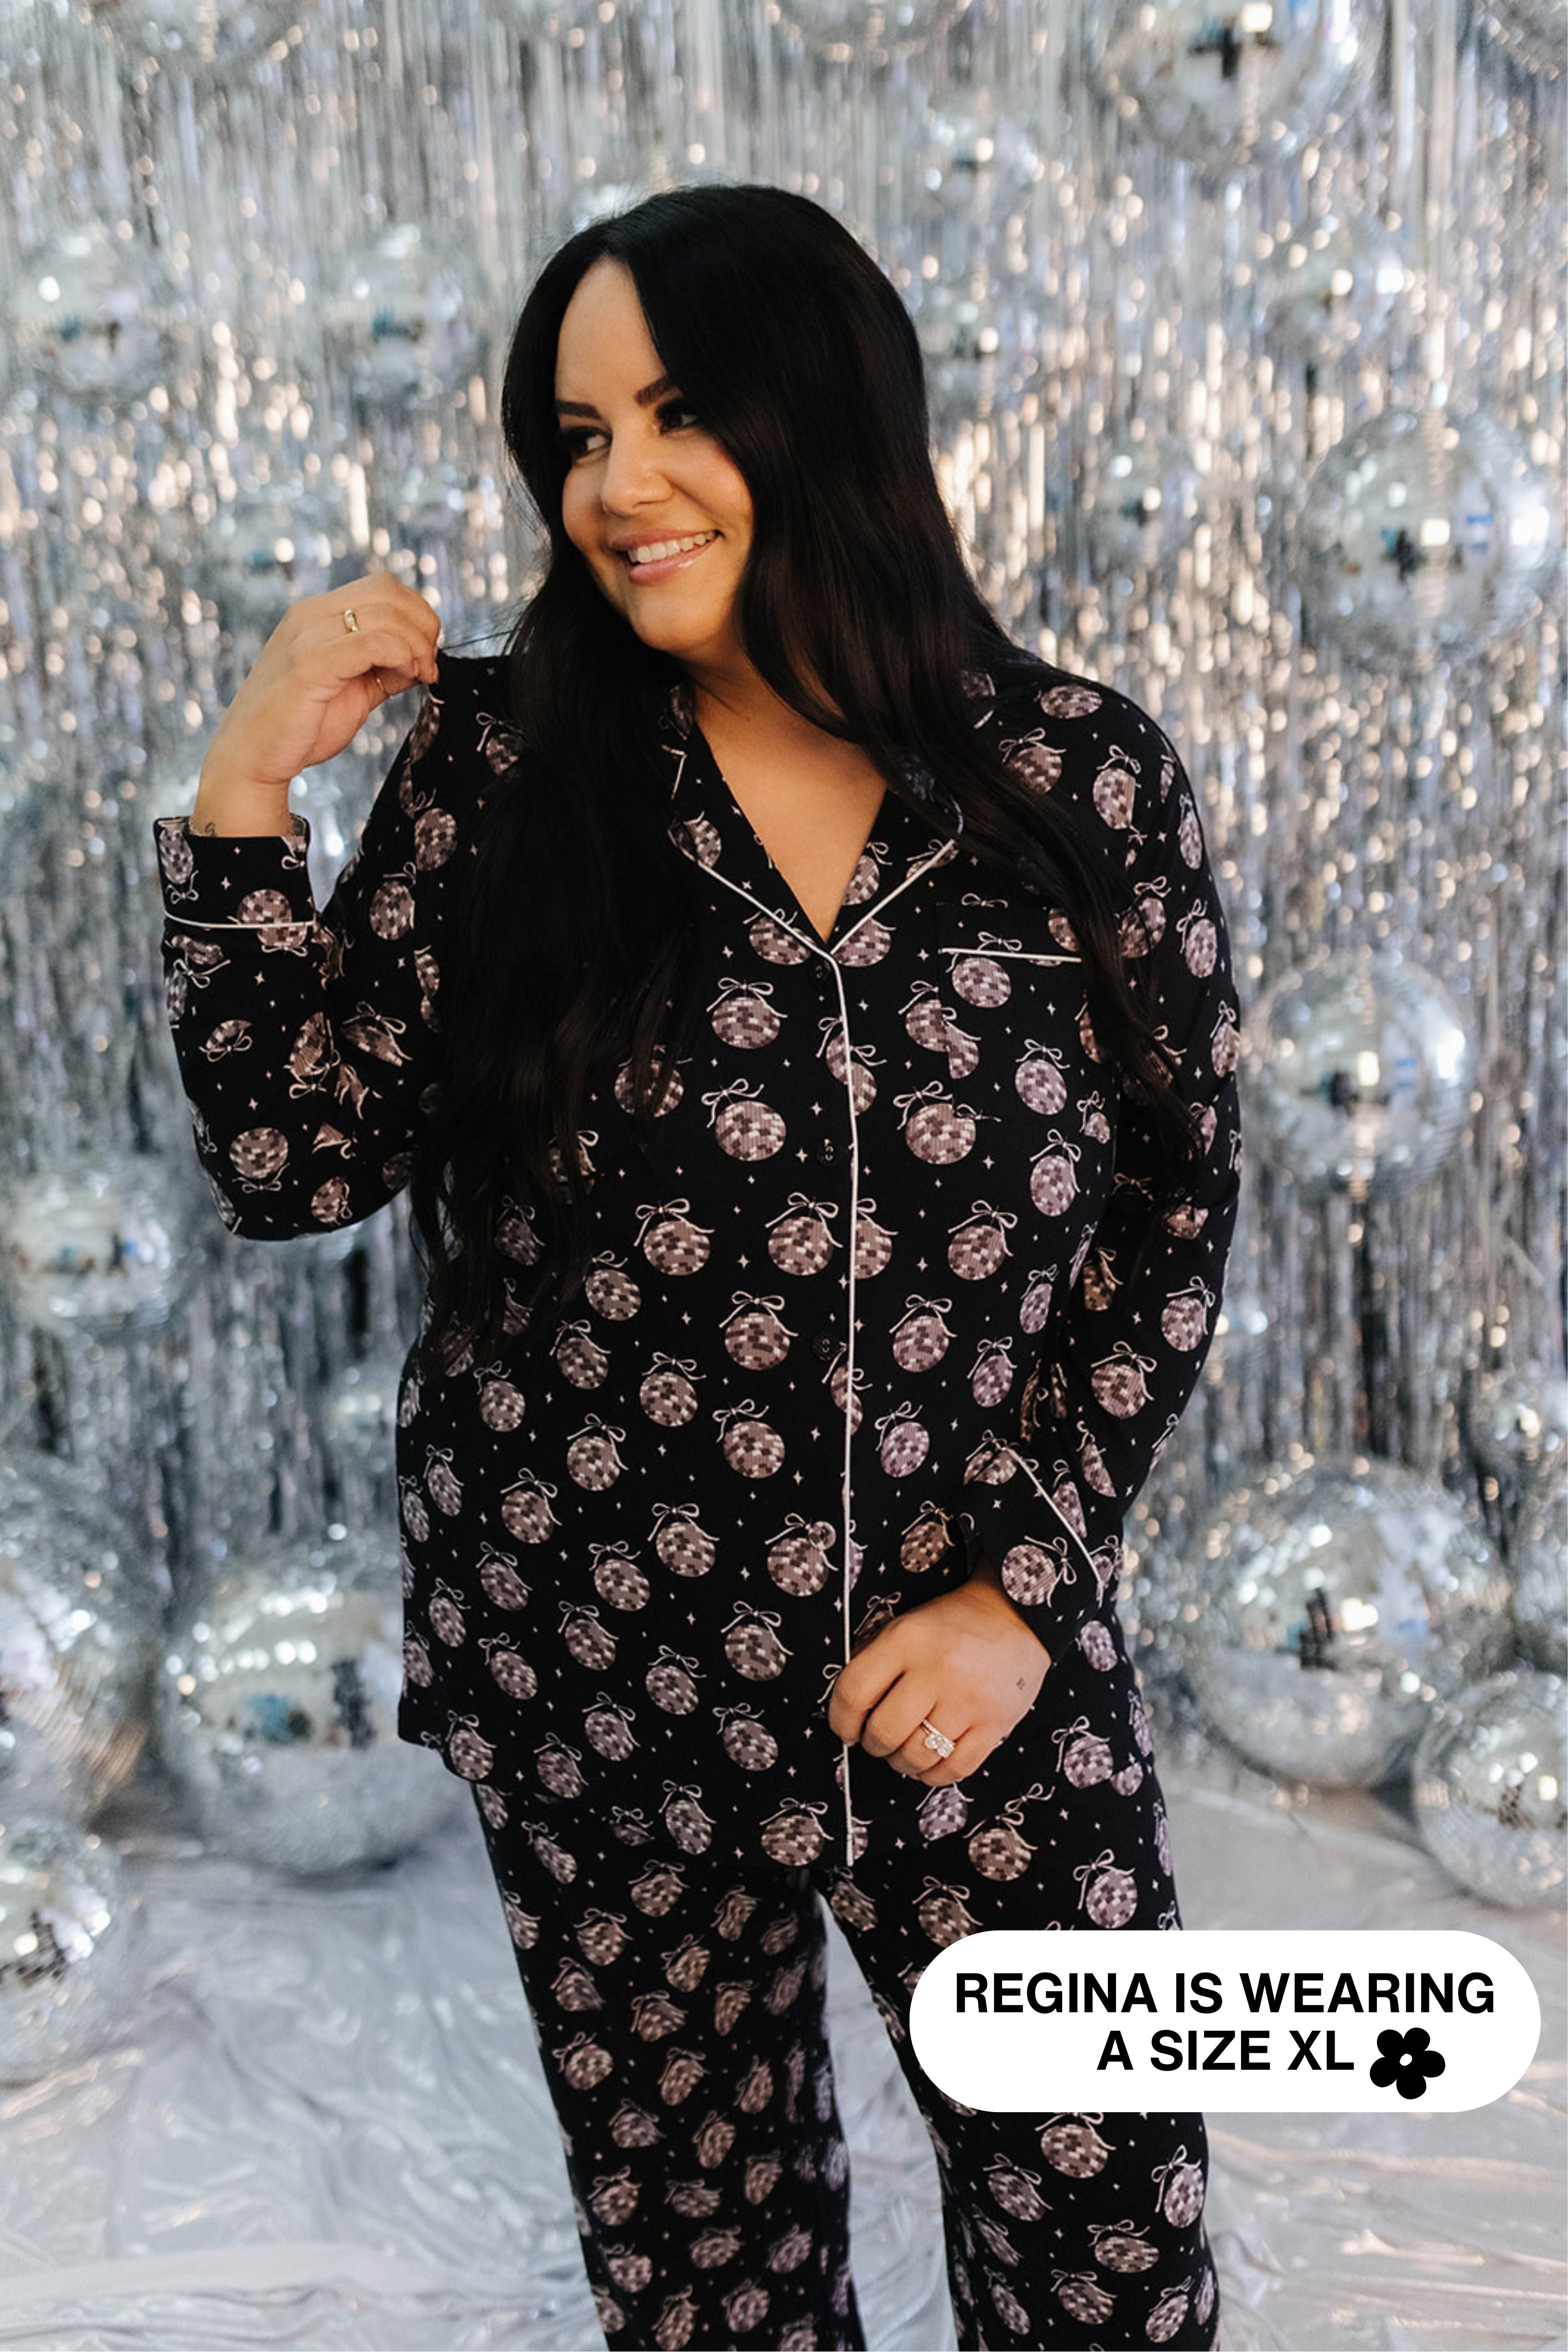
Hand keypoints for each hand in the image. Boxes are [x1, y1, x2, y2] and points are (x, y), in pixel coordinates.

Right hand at [199, 572, 443, 801]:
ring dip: (416, 644)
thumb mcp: (353, 690)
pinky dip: (399, 655)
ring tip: (421, 675)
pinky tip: (408, 675)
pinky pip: (367, 643)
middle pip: (387, 592)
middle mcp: (310, 616)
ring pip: (383, 614)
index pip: (382, 587)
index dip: (418, 614)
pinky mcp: (307, 666)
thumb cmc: (299, 726)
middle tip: (429, 665)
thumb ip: (383, 670)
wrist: (253, 758)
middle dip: (423, 626)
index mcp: (318, 615)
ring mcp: (306, 637)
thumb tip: (420, 659)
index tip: (428, 654)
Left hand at [824, 1561, 1052, 1787]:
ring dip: (902, 1762)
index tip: (846, 1729)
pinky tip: (930, 1760)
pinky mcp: (996, 1723)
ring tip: (905, 1749)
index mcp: (907, 1639)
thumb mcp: (905, 1627)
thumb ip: (874, 1663)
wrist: (1014, 1615)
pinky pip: (954, 1769)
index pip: (854, 1693)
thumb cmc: (952, 1625)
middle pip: (884, 1732)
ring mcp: (969, 1699)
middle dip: (873, 1744)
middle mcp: (938, 1669)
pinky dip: (934, 1774)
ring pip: (917, 1756)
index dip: (841, 1720)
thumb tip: (848, 1714)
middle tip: (878, 1739)